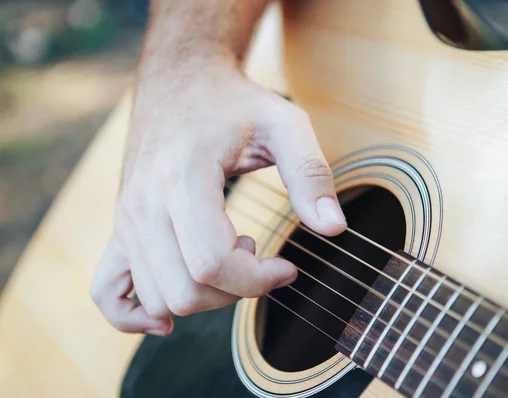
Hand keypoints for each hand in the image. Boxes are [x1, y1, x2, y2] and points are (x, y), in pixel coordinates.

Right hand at [90, 63, 346, 335]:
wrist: (180, 82)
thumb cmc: (234, 103)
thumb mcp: (284, 124)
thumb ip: (311, 174)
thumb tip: (334, 228)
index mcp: (182, 178)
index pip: (212, 264)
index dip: (258, 280)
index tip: (287, 267)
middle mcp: (143, 204)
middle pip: (185, 291)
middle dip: (236, 291)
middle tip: (258, 255)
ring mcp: (125, 219)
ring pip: (158, 298)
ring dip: (203, 295)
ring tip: (226, 254)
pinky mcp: (119, 228)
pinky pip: (107, 293)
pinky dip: (135, 315)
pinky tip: (169, 313)